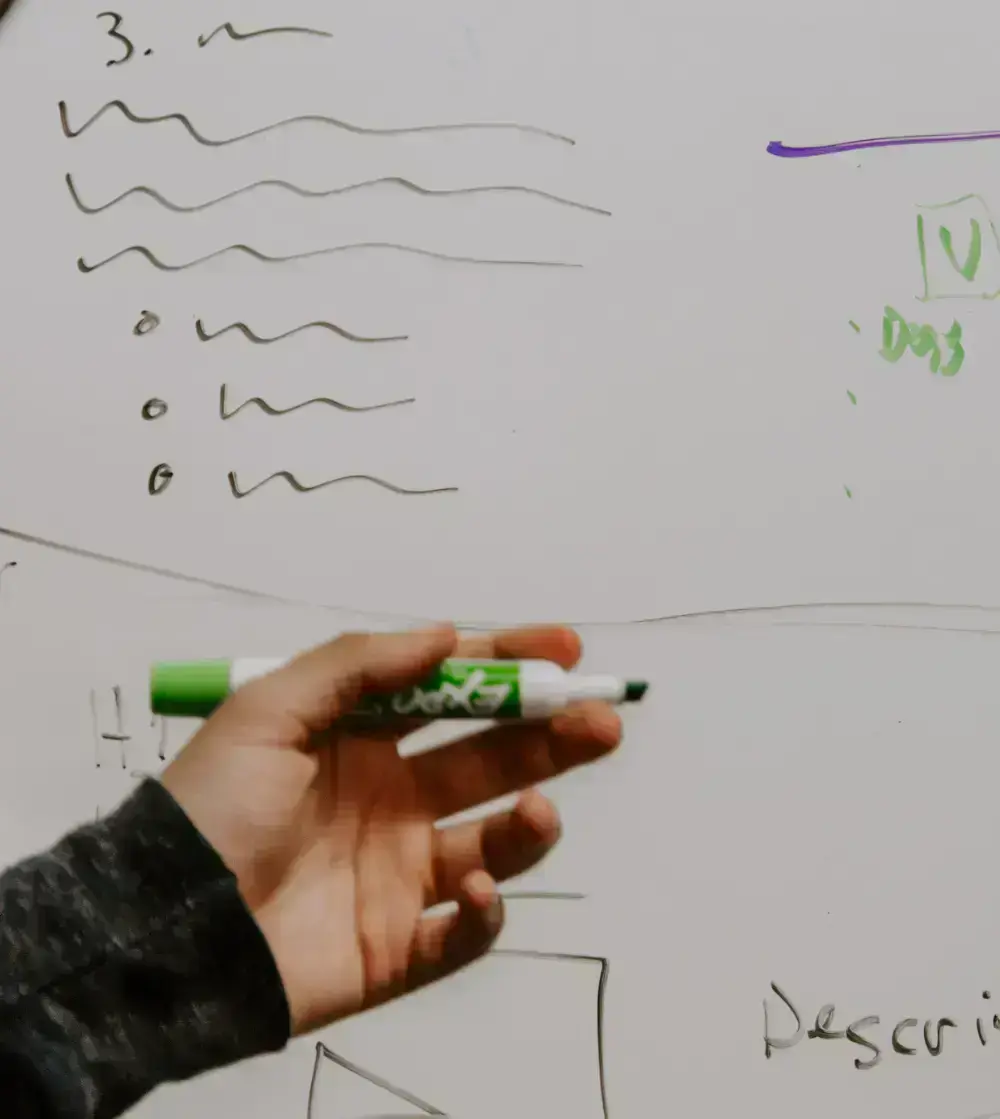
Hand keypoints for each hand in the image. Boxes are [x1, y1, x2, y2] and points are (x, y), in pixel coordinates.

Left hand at [161, 625, 621, 1034]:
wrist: (163, 933)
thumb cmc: (214, 808)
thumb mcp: (270, 712)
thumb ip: (359, 665)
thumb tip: (445, 635)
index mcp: (361, 741)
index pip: (451, 696)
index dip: (508, 668)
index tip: (565, 649)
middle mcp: (390, 801)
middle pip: (490, 761)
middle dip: (549, 737)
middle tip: (598, 719)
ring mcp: (398, 875)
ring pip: (493, 844)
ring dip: (530, 824)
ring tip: (538, 809)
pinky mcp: (398, 946)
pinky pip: (463, 932)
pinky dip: (485, 913)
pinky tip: (474, 888)